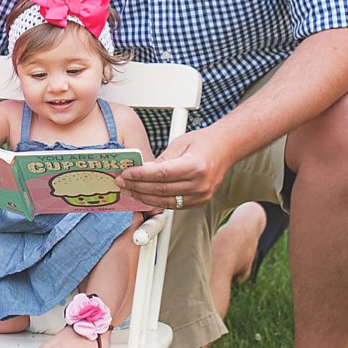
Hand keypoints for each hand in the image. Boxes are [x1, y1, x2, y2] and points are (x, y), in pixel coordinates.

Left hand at [115, 129, 232, 209]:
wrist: (225, 149)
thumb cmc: (203, 142)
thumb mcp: (179, 144)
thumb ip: (161, 160)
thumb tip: (140, 170)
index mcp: (195, 166)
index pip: (161, 174)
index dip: (140, 175)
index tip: (126, 174)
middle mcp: (200, 184)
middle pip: (161, 189)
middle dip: (137, 186)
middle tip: (122, 182)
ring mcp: (201, 195)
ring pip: (165, 201)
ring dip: (144, 197)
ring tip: (129, 190)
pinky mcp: (199, 202)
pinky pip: (173, 205)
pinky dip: (157, 200)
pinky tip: (145, 195)